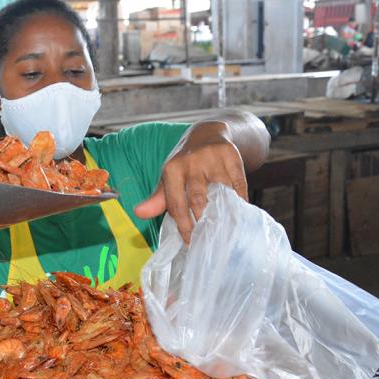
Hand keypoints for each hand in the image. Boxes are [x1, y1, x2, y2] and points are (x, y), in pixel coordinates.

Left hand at [134, 122, 248, 242]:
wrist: (207, 135)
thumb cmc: (185, 165)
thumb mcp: (169, 179)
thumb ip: (157, 199)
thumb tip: (139, 213)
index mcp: (172, 169)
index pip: (177, 205)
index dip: (184, 227)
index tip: (190, 243)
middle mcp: (191, 162)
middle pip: (198, 200)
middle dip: (203, 223)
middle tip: (207, 242)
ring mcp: (212, 158)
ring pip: (220, 193)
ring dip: (223, 214)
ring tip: (224, 232)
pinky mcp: (231, 156)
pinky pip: (238, 185)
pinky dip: (239, 202)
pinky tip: (238, 214)